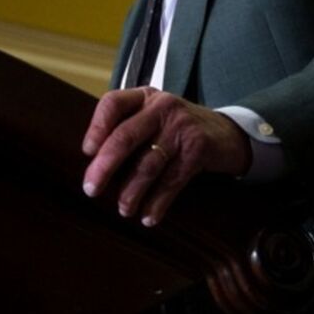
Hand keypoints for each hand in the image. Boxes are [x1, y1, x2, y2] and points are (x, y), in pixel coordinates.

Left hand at [82, 87, 251, 226]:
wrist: (226, 133)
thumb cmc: (176, 129)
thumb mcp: (152, 117)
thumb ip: (126, 128)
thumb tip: (92, 165)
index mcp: (144, 97)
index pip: (113, 103)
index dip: (96, 127)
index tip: (87, 152)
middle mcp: (162, 107)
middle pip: (125, 137)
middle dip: (105, 167)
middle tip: (91, 190)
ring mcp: (181, 127)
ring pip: (147, 164)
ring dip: (132, 192)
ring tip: (123, 209)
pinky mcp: (197, 150)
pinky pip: (171, 181)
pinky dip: (158, 203)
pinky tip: (148, 217)